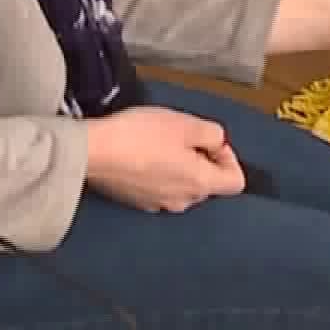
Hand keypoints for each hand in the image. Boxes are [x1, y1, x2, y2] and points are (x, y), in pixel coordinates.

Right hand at [83, 106, 245, 212]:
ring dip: (178, 166)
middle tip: (181, 137)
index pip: (236, 182)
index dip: (230, 157)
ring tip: (158, 143)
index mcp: (200, 185)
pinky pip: (158, 187)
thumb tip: (216, 143)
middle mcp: (182, 201)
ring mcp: (158, 204)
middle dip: (201, 158)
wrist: (93, 152)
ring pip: (182, 185)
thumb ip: (214, 134)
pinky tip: (141, 154)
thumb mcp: (187, 124)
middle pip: (208, 183)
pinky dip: (156, 173)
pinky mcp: (136, 201)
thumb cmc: (140, 137)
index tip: (210, 142)